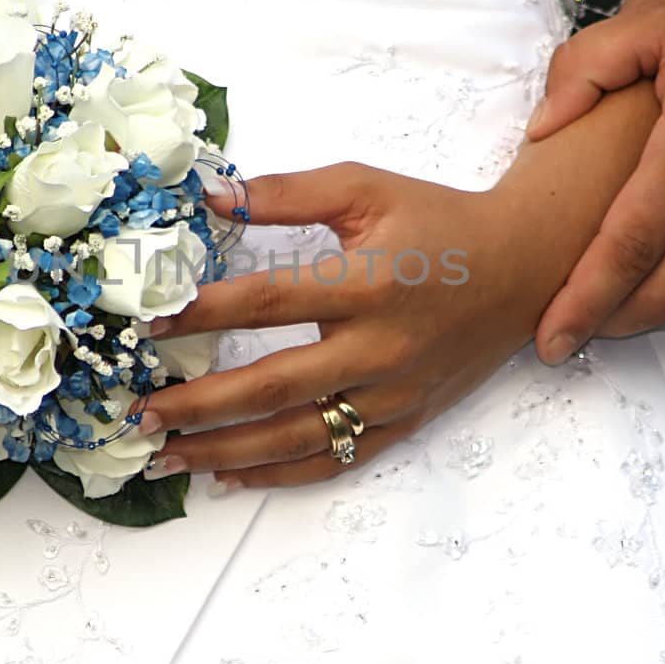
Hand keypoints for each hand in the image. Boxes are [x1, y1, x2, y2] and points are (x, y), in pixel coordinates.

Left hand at [133, 163, 537, 489]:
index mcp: (367, 283)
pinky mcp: (405, 419)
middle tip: (140, 413)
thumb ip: (286, 194)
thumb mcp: (365, 188)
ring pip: (299, 436)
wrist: (524, 267)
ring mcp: (393, 393)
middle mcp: (380, 347)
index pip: (268, 302)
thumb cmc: (439, 223)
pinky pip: (336, 458)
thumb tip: (210, 194)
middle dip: (199, 403)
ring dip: (226, 451)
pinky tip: (228, 474)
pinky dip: (279, 472)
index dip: (204, 314)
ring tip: (168, 454)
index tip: (151, 326)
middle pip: (273, 385)